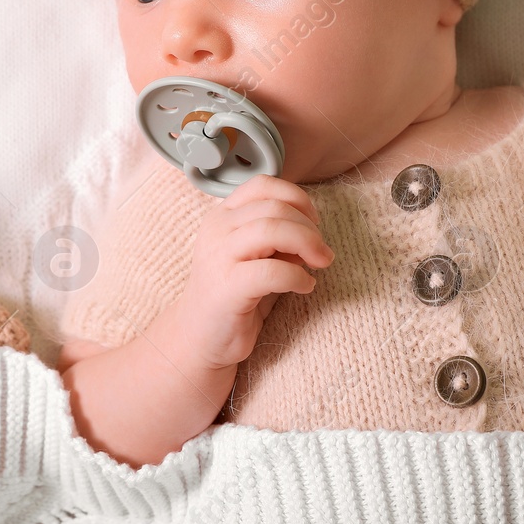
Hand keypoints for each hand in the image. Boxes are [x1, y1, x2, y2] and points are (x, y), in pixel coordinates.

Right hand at [163, 174, 333, 371]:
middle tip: (323, 252)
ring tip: (319, 264)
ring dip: (307, 244)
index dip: (297, 198)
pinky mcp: (227, 288)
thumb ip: (277, 235)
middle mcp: (217, 229)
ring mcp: (219, 257)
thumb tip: (312, 228)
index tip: (314, 222)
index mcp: (223, 215)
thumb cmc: (235, 294)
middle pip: (275, 207)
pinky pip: (272, 271)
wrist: (200, 338)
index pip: (263, 185)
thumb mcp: (256, 255)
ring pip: (273, 230)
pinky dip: (297, 276)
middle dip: (309, 227)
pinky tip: (305, 286)